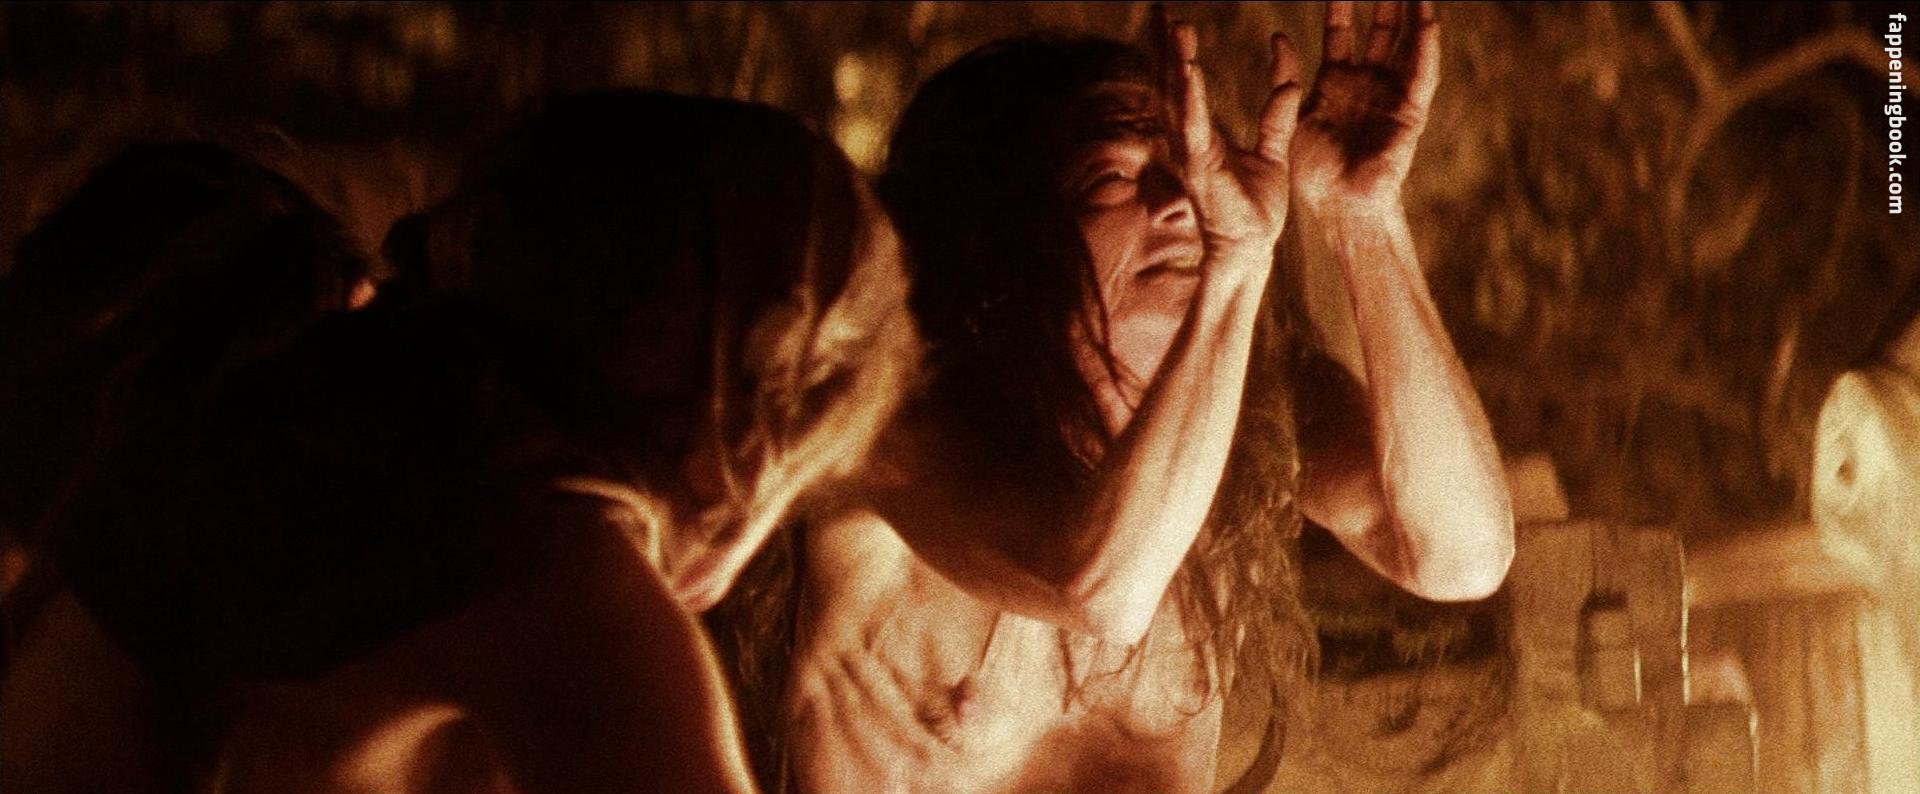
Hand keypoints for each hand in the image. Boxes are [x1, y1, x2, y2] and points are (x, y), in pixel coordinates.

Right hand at [1153, 7, 1302, 264]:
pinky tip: (1188, 71)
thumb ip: (1277, 115)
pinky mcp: (1202, 167)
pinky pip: (1195, 126)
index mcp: (1205, 137)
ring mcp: (1192, 153)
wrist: (1252, 248)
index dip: (1180, 55)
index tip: (1177, 24)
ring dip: (1176, 62)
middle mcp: (1191, 141)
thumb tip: (1290, 80)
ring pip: (1179, 100)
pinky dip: (1190, 98)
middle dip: (1168, 48)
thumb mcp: (1274, 152)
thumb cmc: (1256, 209)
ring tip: (1176, 28)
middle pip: (1173, 85)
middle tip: (1164, 12)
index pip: (1187, 87)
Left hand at [1290, 1, 1440, 217]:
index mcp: (1336, 81)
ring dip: (1412, 14)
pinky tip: (1428, 21)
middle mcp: (1366, 83)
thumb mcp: (1292, 113)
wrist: (1336, 204)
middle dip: (1385, 2)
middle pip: (1380, 31)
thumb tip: (1277, 36)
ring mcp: (1390, 95)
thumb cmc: (1313, 169)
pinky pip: (1421, 75)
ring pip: (1406, 45)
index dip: (1341, 6)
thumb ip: (1285, 75)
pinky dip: (1426, 48)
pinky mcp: (1409, 112)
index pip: (1341, 32)